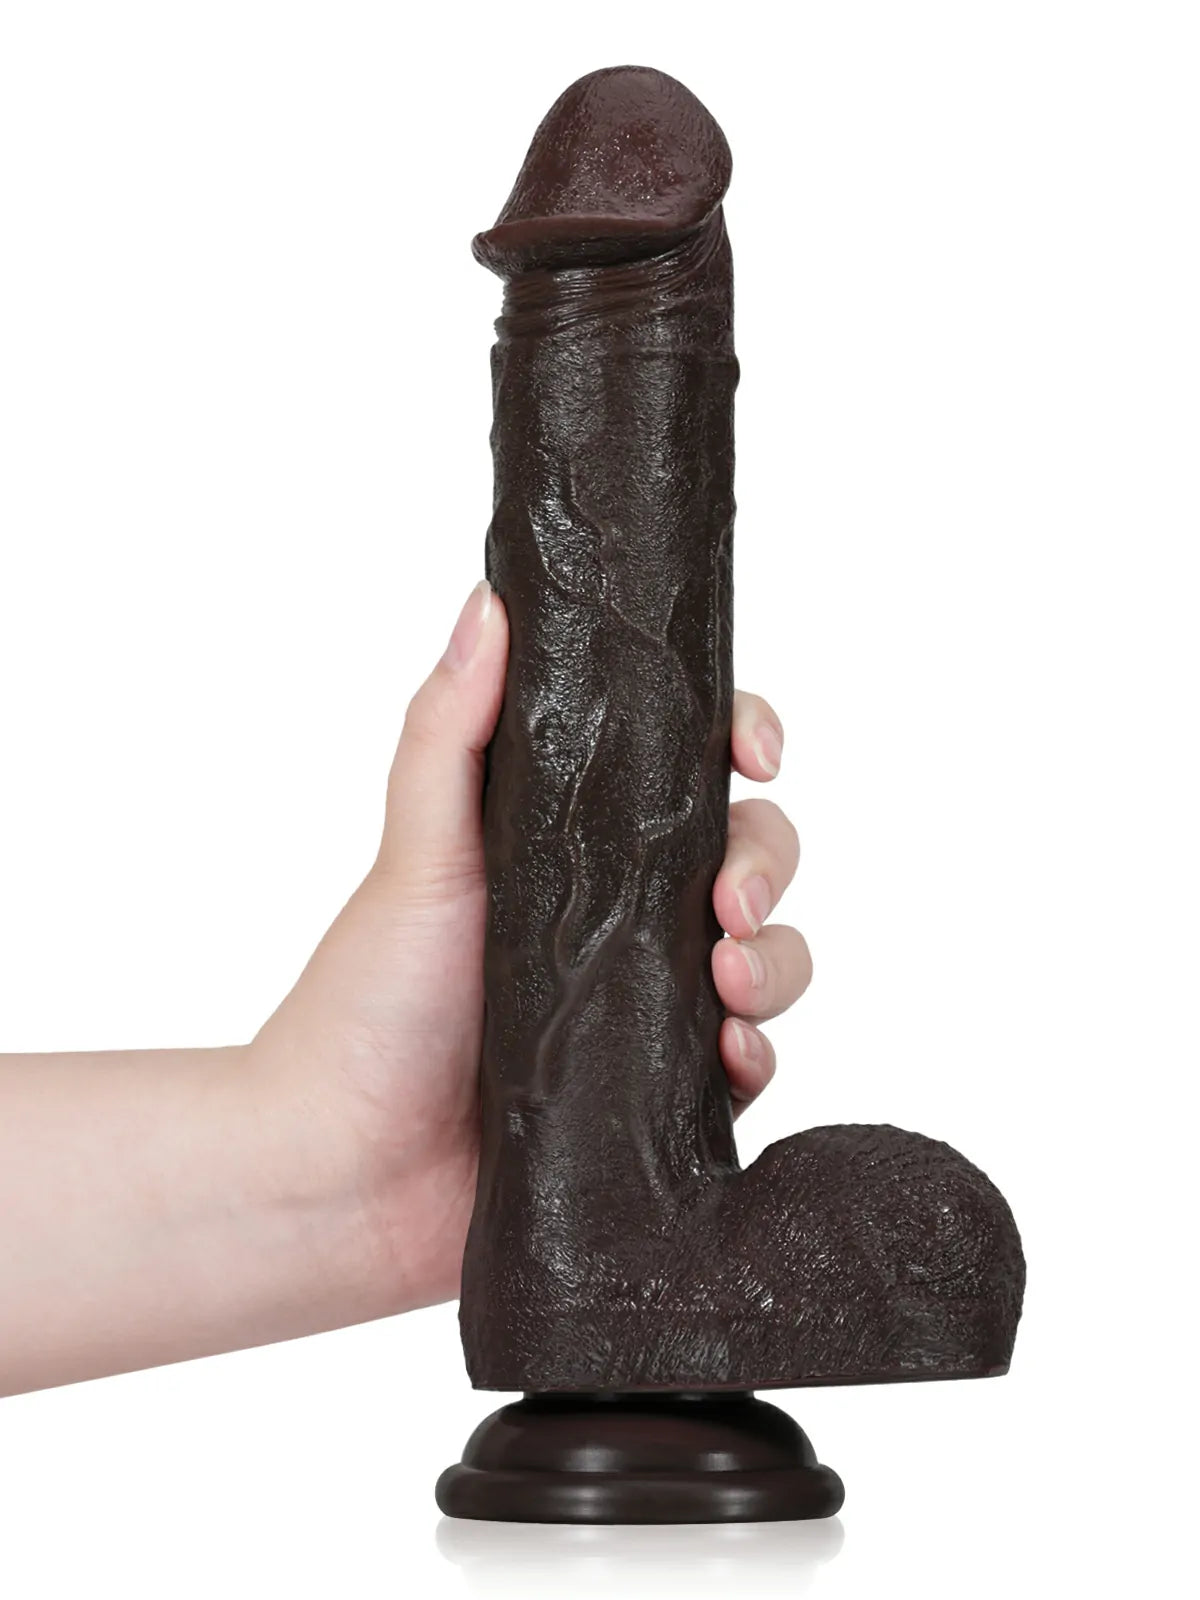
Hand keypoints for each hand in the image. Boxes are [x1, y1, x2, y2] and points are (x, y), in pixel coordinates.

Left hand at [252, 581, 811, 1313]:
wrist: (344, 1174)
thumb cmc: (368, 1005)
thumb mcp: (417, 851)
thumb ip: (451, 730)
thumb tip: (488, 600)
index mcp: (576, 842)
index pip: (686, 766)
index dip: (740, 743)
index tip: (754, 753)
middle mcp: (622, 916)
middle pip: (751, 854)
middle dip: (766, 863)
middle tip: (726, 903)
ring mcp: (646, 1006)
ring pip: (768, 955)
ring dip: (776, 961)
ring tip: (726, 987)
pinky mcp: (660, 1096)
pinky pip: (750, 1062)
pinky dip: (759, 1054)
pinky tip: (731, 1059)